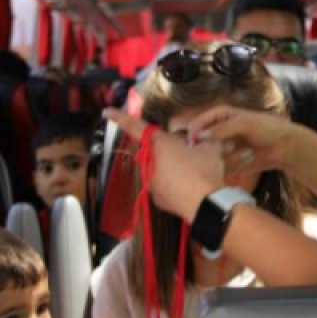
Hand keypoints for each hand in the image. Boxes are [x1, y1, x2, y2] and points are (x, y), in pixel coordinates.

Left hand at [102, 109, 226, 220]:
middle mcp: (150, 162)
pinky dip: (171, 184)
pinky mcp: (157, 199)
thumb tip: (199, 143)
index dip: (120, 118)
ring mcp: (151, 182)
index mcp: (159, 143)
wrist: (207, 205)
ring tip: (189, 173)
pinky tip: (186, 188)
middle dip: (161, 149)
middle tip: (182, 150)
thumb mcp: (210, 148)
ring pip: (155, 169)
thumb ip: (201, 141)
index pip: (135, 127)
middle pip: (150, 150)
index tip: (106, 112)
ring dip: (166, 167)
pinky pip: (162, 186)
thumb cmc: (205, 170)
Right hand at [186, 105, 304, 176]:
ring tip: (229, 157)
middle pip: (203, 139)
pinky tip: (234, 165)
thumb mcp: (244, 123)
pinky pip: (221, 166)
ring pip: (210, 154)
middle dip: (202, 147)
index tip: (192, 140)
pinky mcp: (231, 162)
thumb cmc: (267, 128)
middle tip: (205, 153)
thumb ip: (222, 129)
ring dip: (215, 158)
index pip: (202, 120)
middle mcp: (221, 131)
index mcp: (223, 116)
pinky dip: (224, 167)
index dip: (195, 129)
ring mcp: (225, 147)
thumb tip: (201, 136)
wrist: (285, 147)